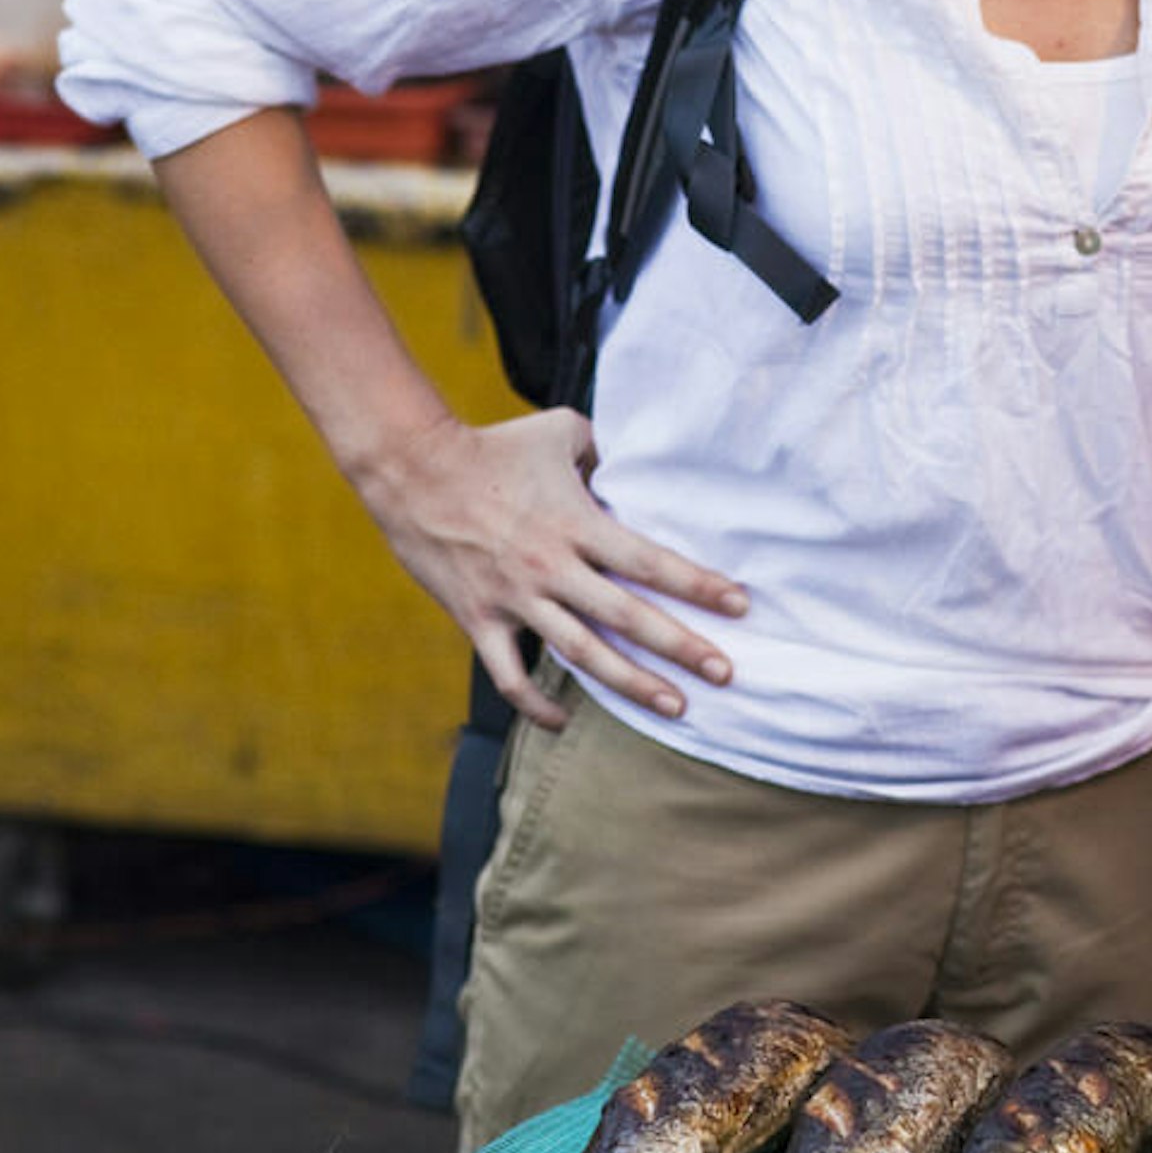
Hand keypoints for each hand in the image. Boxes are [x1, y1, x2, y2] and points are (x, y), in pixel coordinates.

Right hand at [348, 407, 745, 727]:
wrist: (412, 468)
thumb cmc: (492, 445)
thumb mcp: (561, 431)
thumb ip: (605, 448)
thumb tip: (633, 463)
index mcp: (577, 524)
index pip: (651, 561)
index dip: (699, 585)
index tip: (739, 606)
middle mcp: (552, 567)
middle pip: (628, 616)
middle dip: (682, 648)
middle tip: (725, 674)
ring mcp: (514, 598)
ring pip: (582, 654)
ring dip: (631, 684)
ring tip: (675, 707)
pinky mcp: (478, 619)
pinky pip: (510, 676)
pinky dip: (538, 705)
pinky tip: (565, 721)